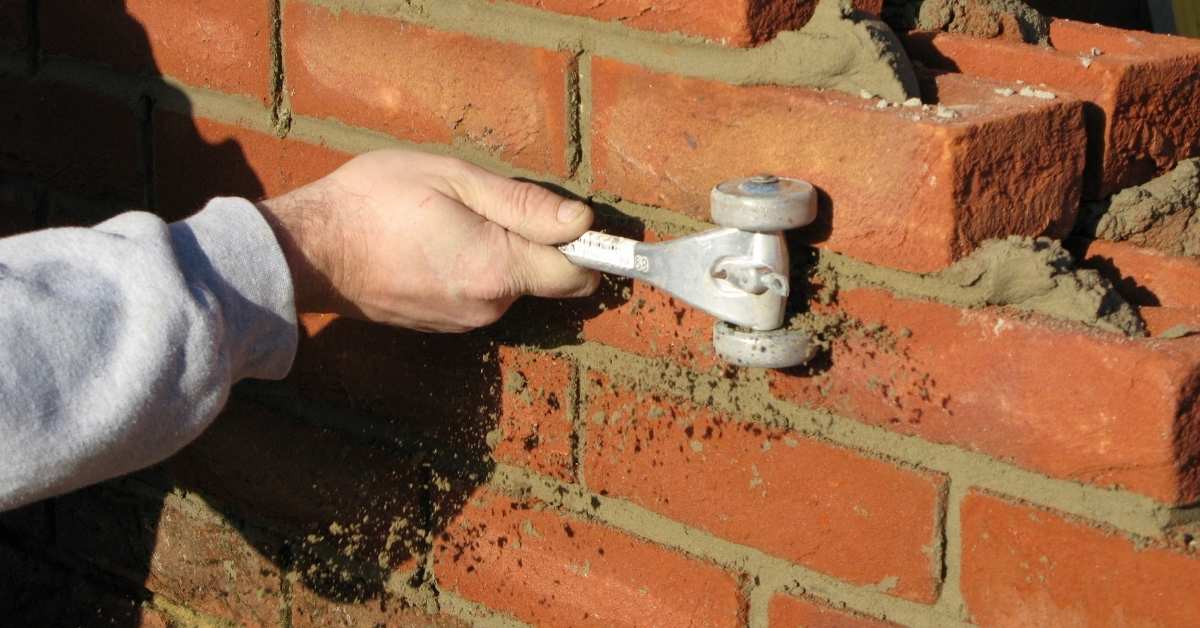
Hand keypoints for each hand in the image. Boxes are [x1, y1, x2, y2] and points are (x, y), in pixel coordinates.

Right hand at [256, 149, 598, 331]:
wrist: (307, 251)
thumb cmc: (373, 202)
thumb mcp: (452, 179)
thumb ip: (522, 204)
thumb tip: (582, 223)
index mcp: (497, 269)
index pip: (578, 274)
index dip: (589, 247)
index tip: (579, 222)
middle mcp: (488, 307)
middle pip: (543, 276)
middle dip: (532, 241)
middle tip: (486, 204)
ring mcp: (462, 322)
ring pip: (508, 284)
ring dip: (497, 253)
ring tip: (448, 221)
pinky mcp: (441, 325)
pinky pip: (478, 295)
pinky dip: (471, 269)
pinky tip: (432, 243)